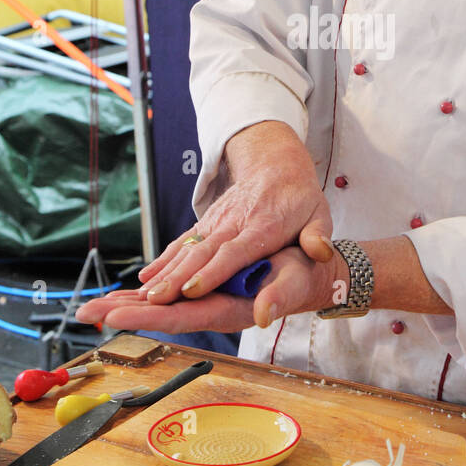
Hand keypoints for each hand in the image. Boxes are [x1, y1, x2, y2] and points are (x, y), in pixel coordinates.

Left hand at [75, 245, 349, 333]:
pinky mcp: (204, 290)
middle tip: (86, 312)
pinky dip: (144, 293)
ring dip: (126, 305)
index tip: (117, 314)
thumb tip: (266, 314)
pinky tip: (122, 293)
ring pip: (160, 305)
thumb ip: (280, 297)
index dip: (149, 316)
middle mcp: (210, 308)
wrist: (309, 274)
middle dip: (123, 313)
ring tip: (91, 306)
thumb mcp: (295, 283)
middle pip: (160, 314)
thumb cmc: (304, 278)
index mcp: (228, 309)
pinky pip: (168, 293)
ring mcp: (205, 300)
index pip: (181, 316)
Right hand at [134, 122, 333, 305]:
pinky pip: (182, 243)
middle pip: (203, 254)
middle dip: (177, 278)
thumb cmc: (299, 196)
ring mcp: (216, 222)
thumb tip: (322, 253)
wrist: (275, 164)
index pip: (235, 252)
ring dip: (164, 272)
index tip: (192, 291)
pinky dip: (163, 259)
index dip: (213, 272)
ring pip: (187, 250)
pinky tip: (145, 279)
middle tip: (154, 301)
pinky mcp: (206, 223)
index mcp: (263, 226)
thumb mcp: (318, 213)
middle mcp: (234, 223)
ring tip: (142, 296)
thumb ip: (317, 235)